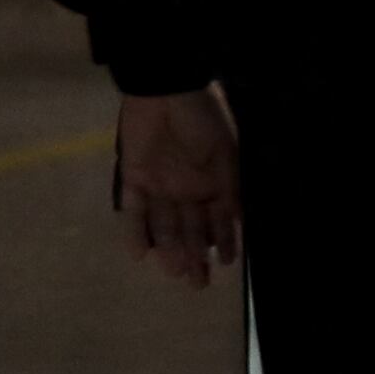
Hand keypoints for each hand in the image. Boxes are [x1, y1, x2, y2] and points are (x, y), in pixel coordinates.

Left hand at [115, 85, 241, 287]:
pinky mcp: (134, 178)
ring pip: (165, 225)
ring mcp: (160, 184)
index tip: (227, 264)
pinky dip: (135, 232)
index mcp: (212, 181)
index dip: (223, 241)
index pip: (218, 219)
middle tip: (198, 284)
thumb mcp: (225, 155)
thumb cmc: (203, 119)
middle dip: (196, 256)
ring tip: (176, 272)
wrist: (167, 89)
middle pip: (191, 228)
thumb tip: (241, 223)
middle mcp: (186, 188)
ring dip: (170, 250)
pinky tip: (140, 254)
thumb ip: (230, 191)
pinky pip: (133, 210)